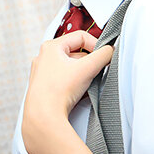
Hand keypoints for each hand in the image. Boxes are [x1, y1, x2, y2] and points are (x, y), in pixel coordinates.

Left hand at [21, 31, 112, 153]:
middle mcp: (44, 57)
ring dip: (82, 73)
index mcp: (51, 47)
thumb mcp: (87, 69)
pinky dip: (73, 82)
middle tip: (96, 71)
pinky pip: (64, 78)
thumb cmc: (58, 91)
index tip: (104, 56)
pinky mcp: (44, 86)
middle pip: (76, 52)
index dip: (96, 44)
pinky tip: (77, 92)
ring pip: (70, 66)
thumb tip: (110, 50)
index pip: (80, 36)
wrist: (43, 117)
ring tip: (86, 84)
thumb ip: (103, 55)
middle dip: (89, 61)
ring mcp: (42, 72)